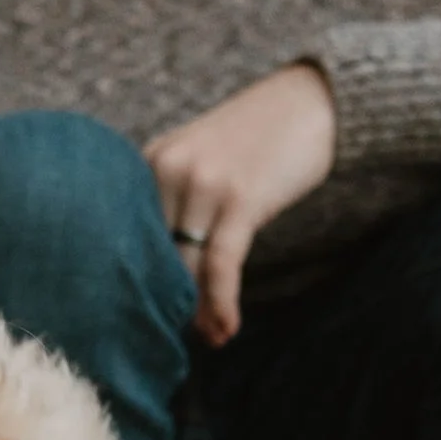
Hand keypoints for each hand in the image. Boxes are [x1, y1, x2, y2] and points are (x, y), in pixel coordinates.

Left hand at [144, 63, 337, 346]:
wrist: (311, 101)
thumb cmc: (257, 135)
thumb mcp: (200, 156)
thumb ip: (174, 195)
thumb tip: (163, 261)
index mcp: (152, 161)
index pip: (129, 234)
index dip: (137, 277)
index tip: (142, 312)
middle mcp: (167, 171)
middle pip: (153, 254)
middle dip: (165, 298)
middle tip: (173, 334)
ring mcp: (202, 184)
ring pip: (184, 266)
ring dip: (196, 311)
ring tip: (207, 339)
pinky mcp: (239, 199)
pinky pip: (220, 265)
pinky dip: (221, 303)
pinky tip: (227, 329)